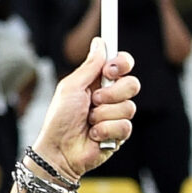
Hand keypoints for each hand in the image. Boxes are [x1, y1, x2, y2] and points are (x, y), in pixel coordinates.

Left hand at [32, 39, 139, 177]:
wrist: (59, 150)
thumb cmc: (59, 119)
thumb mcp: (71, 87)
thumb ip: (89, 66)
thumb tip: (100, 42)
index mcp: (99, 82)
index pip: (123, 65)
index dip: (122, 63)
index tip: (110, 69)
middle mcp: (111, 97)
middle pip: (132, 84)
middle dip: (113, 93)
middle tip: (94, 100)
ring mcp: (116, 115)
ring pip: (129, 107)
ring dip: (103, 115)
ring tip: (89, 122)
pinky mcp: (120, 134)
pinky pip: (125, 126)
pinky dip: (105, 130)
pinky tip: (94, 135)